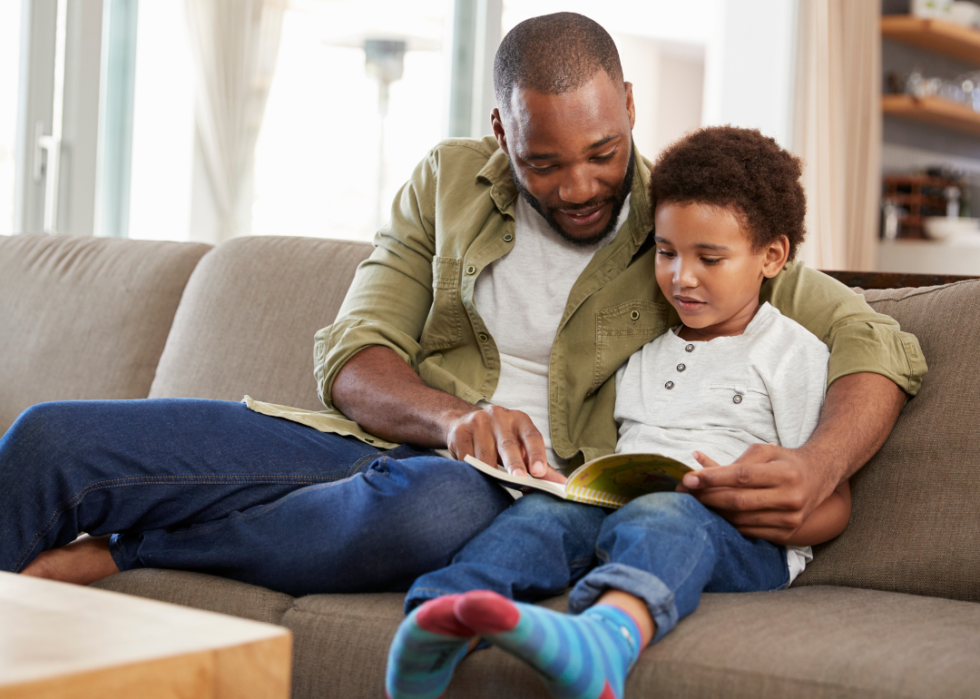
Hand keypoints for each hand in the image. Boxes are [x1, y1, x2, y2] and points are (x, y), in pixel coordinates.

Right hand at [445, 405, 565, 483]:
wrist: (464, 420)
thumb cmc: (500, 437)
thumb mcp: (521, 445)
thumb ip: (540, 465)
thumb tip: (562, 485)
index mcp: (520, 420)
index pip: (532, 437)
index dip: (537, 454)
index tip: (540, 472)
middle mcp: (499, 417)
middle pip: (508, 445)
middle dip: (514, 464)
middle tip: (520, 480)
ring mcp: (477, 423)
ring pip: (485, 455)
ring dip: (490, 472)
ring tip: (494, 485)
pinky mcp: (459, 432)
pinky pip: (466, 458)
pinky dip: (472, 470)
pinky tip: (475, 477)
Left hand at [677, 444, 834, 544]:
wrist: (819, 478)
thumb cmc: (785, 461)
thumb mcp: (766, 452)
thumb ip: (737, 461)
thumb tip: (700, 466)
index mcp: (785, 473)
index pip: (742, 476)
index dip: (713, 478)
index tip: (689, 478)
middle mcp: (790, 498)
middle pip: (738, 501)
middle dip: (707, 496)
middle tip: (684, 491)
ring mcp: (790, 519)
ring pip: (740, 519)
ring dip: (713, 511)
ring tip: (694, 502)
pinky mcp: (786, 533)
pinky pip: (748, 531)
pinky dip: (728, 522)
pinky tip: (714, 513)